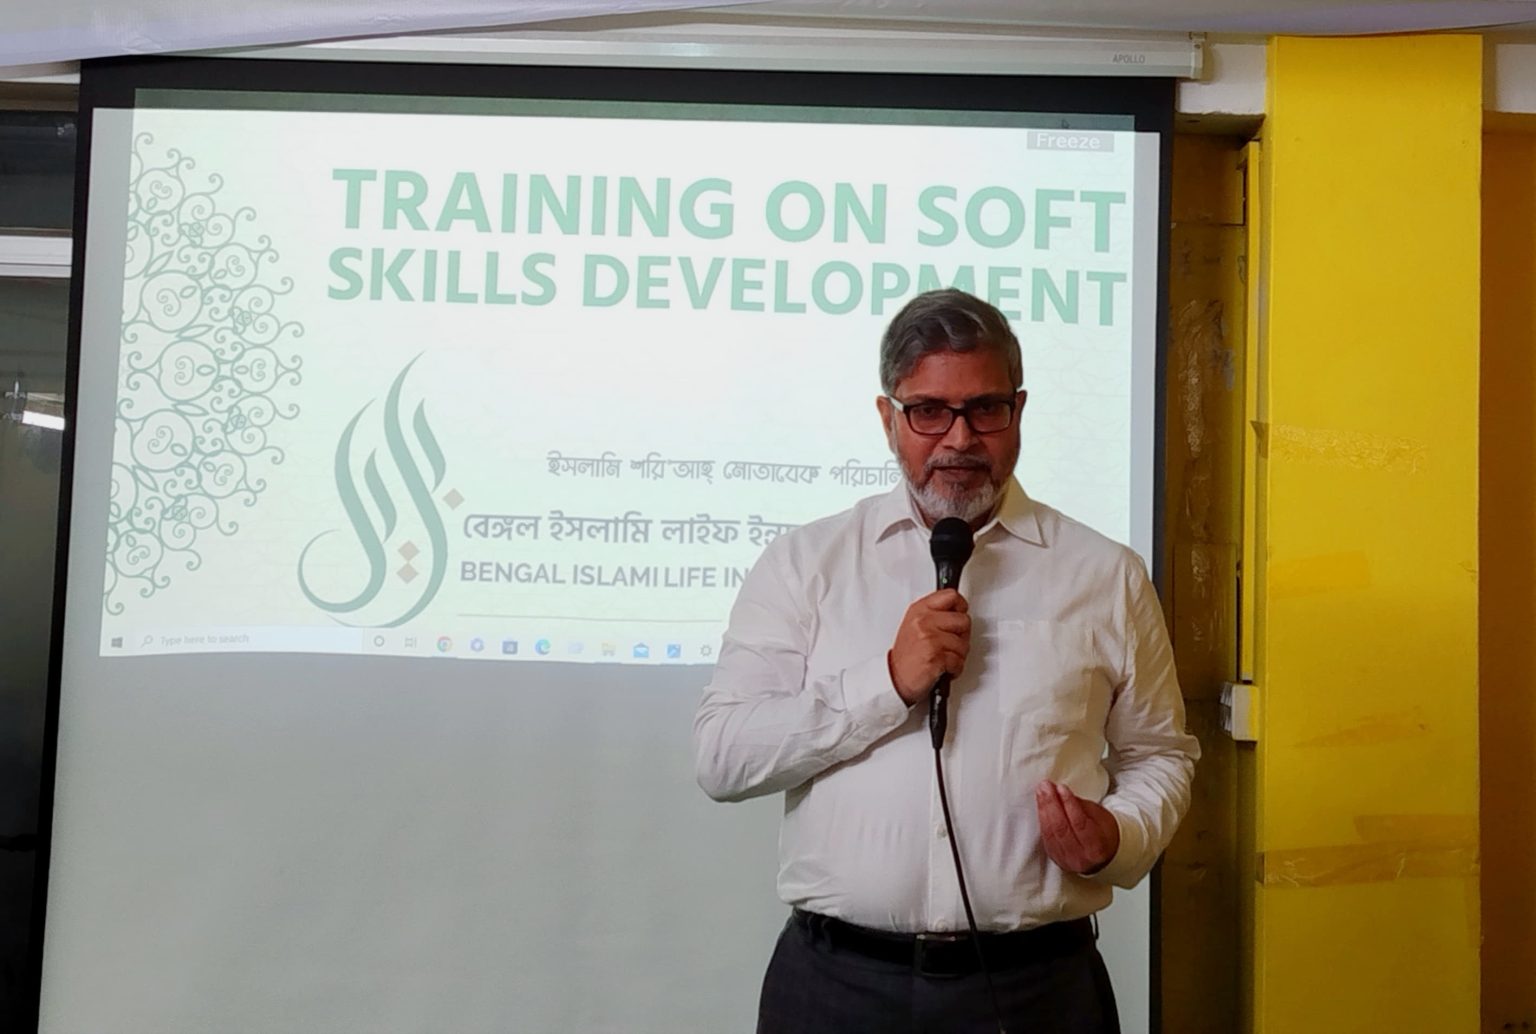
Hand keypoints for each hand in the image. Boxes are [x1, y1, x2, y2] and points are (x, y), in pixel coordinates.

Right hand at [886, 589, 970, 705]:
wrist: (895, 679)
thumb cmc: (907, 656)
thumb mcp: (914, 625)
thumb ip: (935, 615)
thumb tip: (958, 612)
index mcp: (920, 610)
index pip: (951, 596)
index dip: (961, 608)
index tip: (959, 615)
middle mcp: (924, 621)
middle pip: (963, 620)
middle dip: (962, 636)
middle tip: (950, 644)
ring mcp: (929, 638)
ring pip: (964, 644)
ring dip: (958, 656)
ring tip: (944, 658)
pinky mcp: (935, 656)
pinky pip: (959, 661)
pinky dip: (955, 669)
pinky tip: (943, 668)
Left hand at [1035, 780, 1119, 874]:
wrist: (1103, 856)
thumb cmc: (1103, 833)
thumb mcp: (1100, 816)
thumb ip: (1080, 806)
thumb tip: (1061, 792)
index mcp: (1096, 848)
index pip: (1079, 823)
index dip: (1068, 803)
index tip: (1061, 788)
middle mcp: (1080, 857)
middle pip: (1061, 828)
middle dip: (1051, 804)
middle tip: (1046, 787)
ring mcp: (1066, 860)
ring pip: (1050, 832)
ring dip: (1043, 809)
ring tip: (1041, 792)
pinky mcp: (1055, 858)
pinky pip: (1045, 837)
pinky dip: (1042, 820)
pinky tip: (1041, 806)